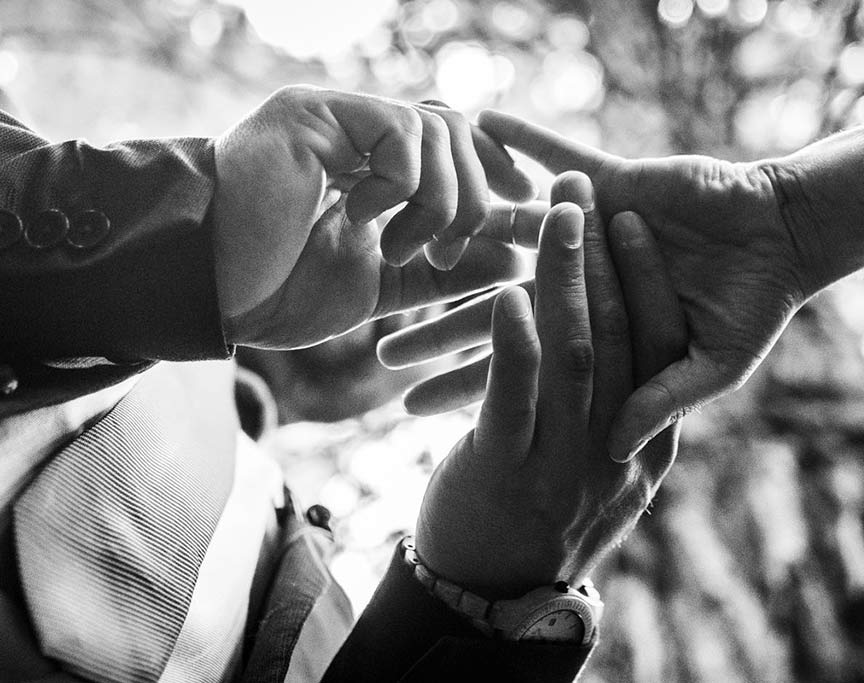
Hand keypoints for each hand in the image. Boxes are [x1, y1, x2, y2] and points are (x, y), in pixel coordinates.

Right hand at [212, 87, 534, 347]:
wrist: (212, 295)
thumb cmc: (281, 292)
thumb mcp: (383, 287)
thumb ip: (443, 270)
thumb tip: (513, 256)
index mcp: (374, 166)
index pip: (453, 143)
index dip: (494, 170)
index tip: (523, 206)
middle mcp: (358, 133)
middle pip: (455, 132)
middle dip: (472, 197)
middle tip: (448, 253)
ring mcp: (335, 118)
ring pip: (434, 129)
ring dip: (436, 200)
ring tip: (399, 248)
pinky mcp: (314, 113)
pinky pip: (398, 132)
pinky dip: (398, 187)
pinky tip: (358, 218)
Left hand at [381, 111, 806, 460]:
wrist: (790, 235)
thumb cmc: (757, 308)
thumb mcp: (714, 365)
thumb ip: (661, 398)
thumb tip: (615, 448)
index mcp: (601, 332)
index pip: (524, 365)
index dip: (471, 383)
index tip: (413, 402)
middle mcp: (586, 281)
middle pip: (502, 308)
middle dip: (443, 328)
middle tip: (383, 347)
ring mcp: (595, 230)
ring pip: (512, 236)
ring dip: (459, 234)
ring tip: (398, 247)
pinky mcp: (614, 179)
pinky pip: (559, 155)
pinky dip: (524, 137)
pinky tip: (475, 123)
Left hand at [415, 173, 682, 597]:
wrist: (491, 599)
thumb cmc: (545, 526)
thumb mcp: (604, 479)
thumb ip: (628, 423)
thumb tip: (643, 373)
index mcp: (642, 448)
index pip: (656, 354)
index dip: (646, 286)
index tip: (634, 227)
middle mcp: (609, 452)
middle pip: (616, 339)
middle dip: (604, 263)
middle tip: (590, 200)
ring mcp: (558, 461)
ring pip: (570, 353)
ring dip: (563, 277)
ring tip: (557, 216)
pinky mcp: (501, 466)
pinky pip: (511, 391)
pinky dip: (511, 336)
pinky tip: (507, 290)